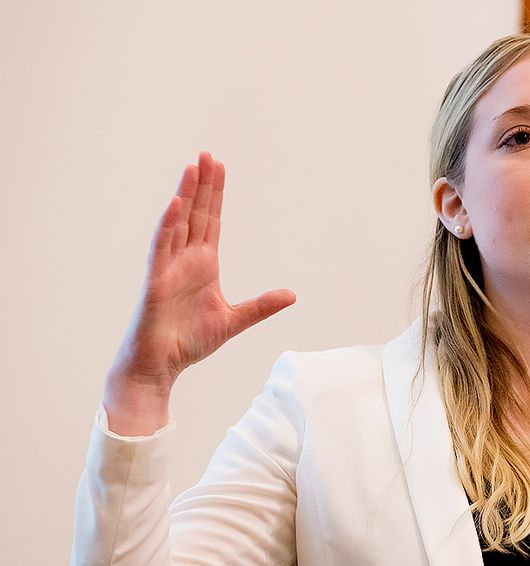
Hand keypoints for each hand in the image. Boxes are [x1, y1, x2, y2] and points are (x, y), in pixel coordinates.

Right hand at [104, 153, 295, 433]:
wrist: (162, 365)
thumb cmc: (190, 341)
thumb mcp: (234, 320)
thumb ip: (261, 306)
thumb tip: (292, 295)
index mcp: (204, 265)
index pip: (211, 222)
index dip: (215, 195)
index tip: (219, 168)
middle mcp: (185, 260)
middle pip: (196, 215)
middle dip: (203, 186)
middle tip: (207, 155)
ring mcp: (168, 267)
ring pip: (178, 223)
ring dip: (185, 196)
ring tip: (192, 168)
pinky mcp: (156, 281)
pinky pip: (161, 248)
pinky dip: (168, 226)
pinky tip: (175, 205)